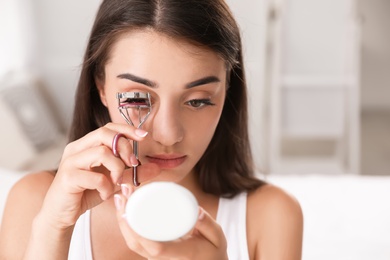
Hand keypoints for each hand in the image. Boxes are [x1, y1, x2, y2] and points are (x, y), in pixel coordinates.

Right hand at [38, 123, 159, 229]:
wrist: (61, 214)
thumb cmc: (86, 193)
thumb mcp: (114, 181)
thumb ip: (133, 173)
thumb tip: (157, 168)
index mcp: (86, 145)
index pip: (108, 128)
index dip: (127, 129)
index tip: (143, 137)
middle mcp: (76, 148)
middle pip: (104, 133)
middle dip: (124, 147)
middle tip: (132, 164)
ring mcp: (70, 162)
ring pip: (101, 152)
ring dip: (117, 169)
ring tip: (117, 182)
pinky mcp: (67, 177)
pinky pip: (94, 176)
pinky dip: (105, 186)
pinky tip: (104, 194)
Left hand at [114, 184, 228, 259]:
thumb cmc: (213, 251)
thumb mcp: (217, 237)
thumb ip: (208, 224)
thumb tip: (197, 210)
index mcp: (181, 256)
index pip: (156, 248)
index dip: (138, 232)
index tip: (129, 212)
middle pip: (136, 244)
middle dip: (124, 219)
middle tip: (123, 194)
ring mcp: (156, 259)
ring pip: (133, 243)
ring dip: (123, 221)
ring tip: (121, 197)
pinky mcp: (152, 254)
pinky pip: (136, 241)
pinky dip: (127, 225)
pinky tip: (125, 209)